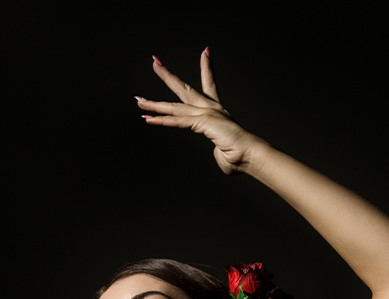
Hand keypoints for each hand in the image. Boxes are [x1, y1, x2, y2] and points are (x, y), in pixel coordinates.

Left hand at [135, 50, 263, 174]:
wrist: (250, 155)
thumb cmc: (241, 157)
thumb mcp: (224, 150)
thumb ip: (218, 147)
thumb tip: (220, 152)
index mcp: (217, 111)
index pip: (210, 85)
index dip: (207, 68)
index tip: (205, 52)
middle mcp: (210, 108)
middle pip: (184, 88)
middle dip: (168, 75)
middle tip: (155, 61)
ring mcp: (205, 113)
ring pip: (173, 106)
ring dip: (154, 104)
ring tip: (138, 100)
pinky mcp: (201, 122)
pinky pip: (176, 121)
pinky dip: (162, 121)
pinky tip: (148, 119)